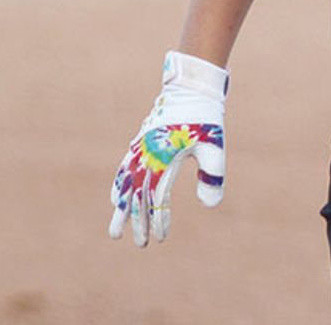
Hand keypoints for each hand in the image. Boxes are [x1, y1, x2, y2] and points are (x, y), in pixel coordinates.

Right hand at [109, 51, 227, 246]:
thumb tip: (209, 206)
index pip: (157, 199)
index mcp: (163, 159)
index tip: (160, 239)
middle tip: (137, 244)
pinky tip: (117, 194)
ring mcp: (141, 147)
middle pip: (137, 196)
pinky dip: (119, 183)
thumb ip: (213, 175)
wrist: (192, 87)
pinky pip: (125, 167)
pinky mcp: (142, 141)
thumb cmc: (206, 117)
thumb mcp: (214, 146)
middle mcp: (147, 156)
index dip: (158, 220)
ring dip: (122, 206)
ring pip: (126, 183)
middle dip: (137, 221)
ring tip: (117, 225)